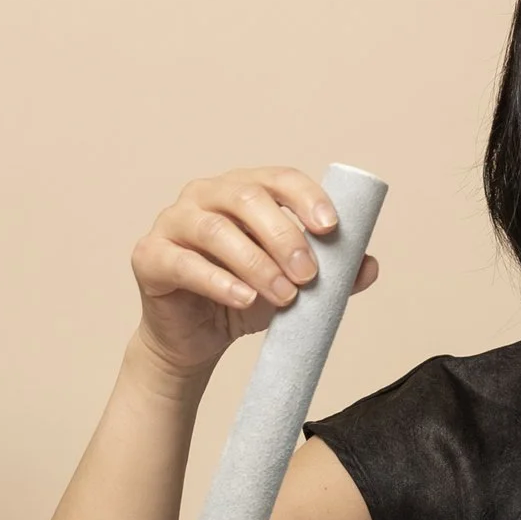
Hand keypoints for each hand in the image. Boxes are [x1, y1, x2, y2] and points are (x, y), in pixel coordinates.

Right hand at [128, 167, 381, 381]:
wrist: (197, 341)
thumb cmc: (243, 299)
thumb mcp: (292, 285)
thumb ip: (331, 274)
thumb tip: (369, 265)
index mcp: (242, 189)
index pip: (277, 178)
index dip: (307, 197)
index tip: (332, 228)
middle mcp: (205, 195)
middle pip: (248, 199)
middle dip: (285, 236)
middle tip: (309, 275)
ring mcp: (173, 222)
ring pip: (217, 230)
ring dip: (257, 264)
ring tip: (284, 295)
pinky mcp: (150, 255)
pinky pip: (185, 263)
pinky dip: (219, 282)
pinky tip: (245, 299)